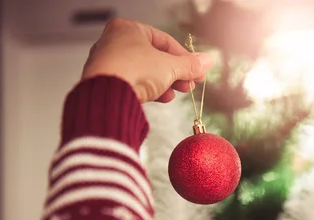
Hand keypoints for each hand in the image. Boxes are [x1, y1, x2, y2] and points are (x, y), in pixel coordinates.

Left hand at [82, 18, 213, 102]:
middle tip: (189, 84)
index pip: (164, 41)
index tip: (197, 71)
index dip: (184, 57)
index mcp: (128, 28)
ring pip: (144, 71)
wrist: (107, 94)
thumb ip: (190, 64)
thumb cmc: (133, 70)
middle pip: (154, 57)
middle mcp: (115, 42)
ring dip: (164, 83)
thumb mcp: (170, 66)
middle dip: (175, 73)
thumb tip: (207, 61)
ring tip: (176, 93)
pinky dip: (148, 89)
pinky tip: (161, 97)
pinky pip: (132, 82)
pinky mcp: (106, 81)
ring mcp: (108, 62)